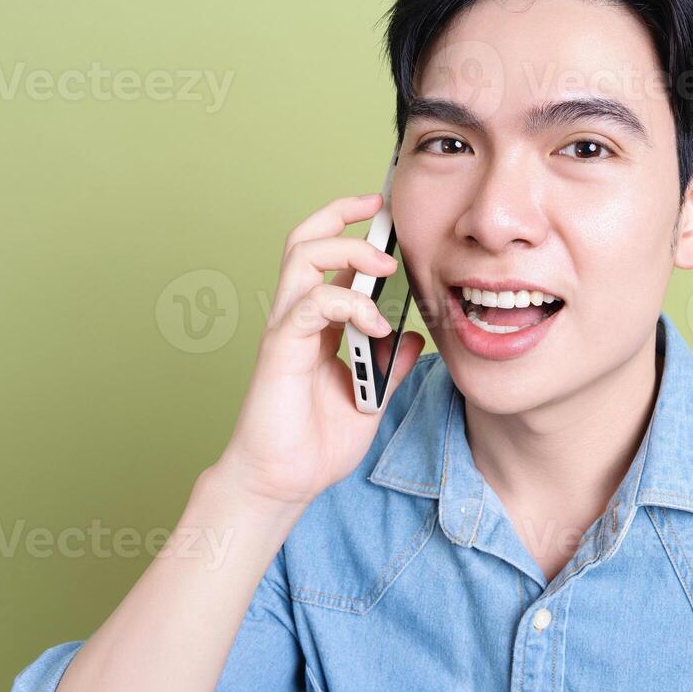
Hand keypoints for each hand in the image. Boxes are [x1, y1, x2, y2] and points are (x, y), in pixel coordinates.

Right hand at [210, 191, 424, 511]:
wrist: (283, 482)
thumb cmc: (316, 442)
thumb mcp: (371, 397)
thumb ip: (389, 364)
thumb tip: (412, 335)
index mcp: (315, 322)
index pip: (324, 254)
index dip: (348, 224)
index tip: (383, 209)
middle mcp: (295, 317)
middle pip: (305, 239)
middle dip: (343, 218)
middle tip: (383, 218)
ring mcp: (285, 330)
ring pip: (301, 257)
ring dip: (347, 252)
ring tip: (385, 267)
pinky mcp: (280, 350)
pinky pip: (309, 305)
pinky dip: (348, 304)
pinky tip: (377, 326)